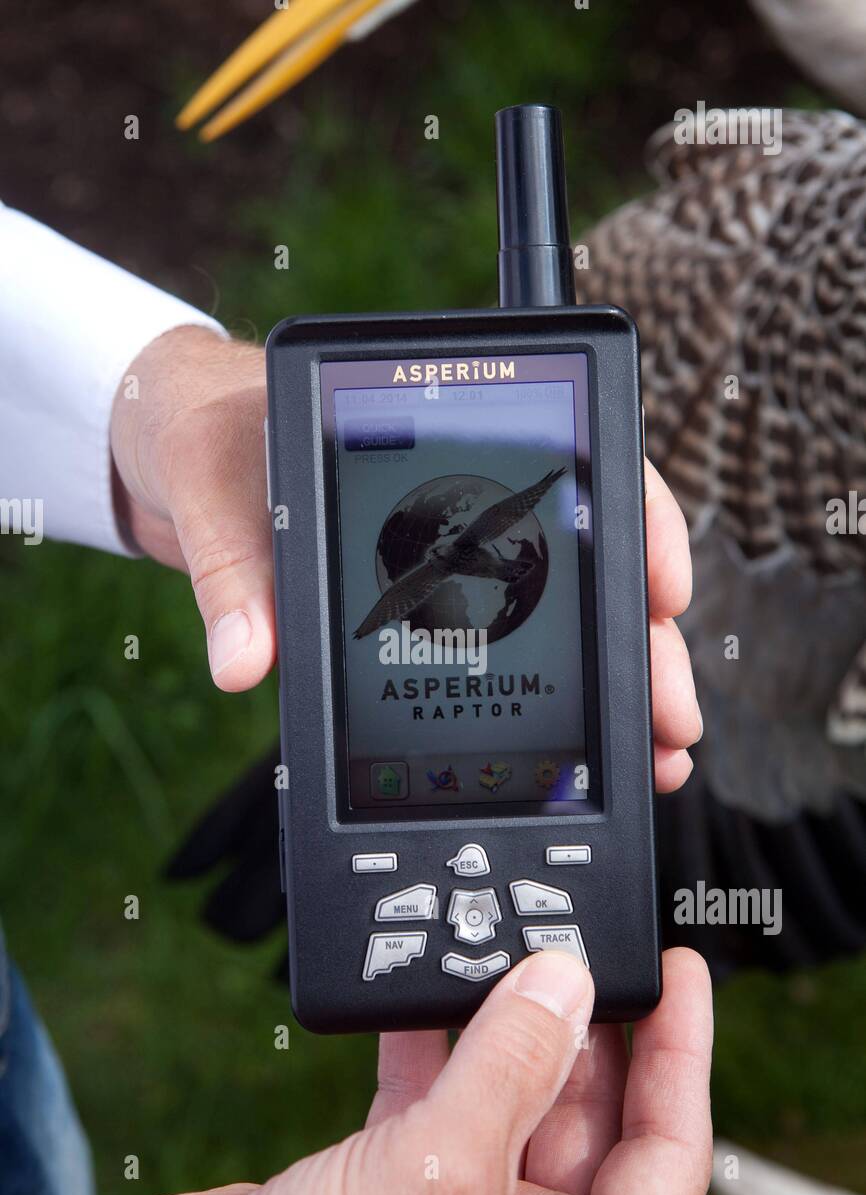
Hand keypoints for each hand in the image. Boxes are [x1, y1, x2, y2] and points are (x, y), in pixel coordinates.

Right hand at [42, 948, 711, 1194]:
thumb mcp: (444, 1175)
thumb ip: (511, 1067)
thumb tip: (564, 983)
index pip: (667, 1157)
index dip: (680, 1058)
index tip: (679, 977)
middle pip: (588, 1116)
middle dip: (584, 1026)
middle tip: (581, 945)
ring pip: (508, 1094)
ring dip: (505, 1021)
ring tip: (510, 949)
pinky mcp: (384, 1181)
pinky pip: (433, 1092)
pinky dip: (430, 1036)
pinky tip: (425, 987)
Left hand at [110, 328, 700, 786]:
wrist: (176, 448)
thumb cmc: (209, 437)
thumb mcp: (210, 488)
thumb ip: (234, 572)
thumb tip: (247, 664)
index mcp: (441, 433)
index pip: (576, 467)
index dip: (641, 526)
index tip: (665, 595)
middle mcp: (471, 496)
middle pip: (594, 561)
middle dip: (646, 643)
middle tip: (672, 717)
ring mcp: (459, 552)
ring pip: (570, 614)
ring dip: (619, 682)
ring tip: (654, 752)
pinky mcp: (432, 603)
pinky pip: (512, 646)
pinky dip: (558, 697)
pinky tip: (589, 746)